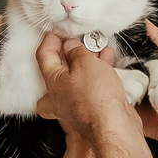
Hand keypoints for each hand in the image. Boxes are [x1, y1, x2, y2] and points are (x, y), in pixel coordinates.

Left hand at [35, 30, 141, 144]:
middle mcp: (59, 96)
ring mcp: (75, 105)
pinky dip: (99, 73)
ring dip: (88, 61)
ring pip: (77, 77)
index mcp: (52, 83)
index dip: (50, 39)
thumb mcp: (85, 63)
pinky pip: (91, 86)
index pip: (43, 56)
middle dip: (70, 53)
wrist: (114, 127)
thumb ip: (76, 51)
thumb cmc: (96, 99)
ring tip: (98, 48)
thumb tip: (71, 46)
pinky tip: (108, 62)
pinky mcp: (92, 108)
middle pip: (59, 69)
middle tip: (78, 42)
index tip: (57, 31)